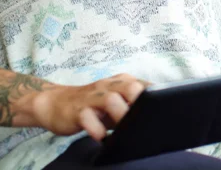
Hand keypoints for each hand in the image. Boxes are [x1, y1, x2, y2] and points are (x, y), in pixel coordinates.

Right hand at [32, 73, 147, 140]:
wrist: (55, 103)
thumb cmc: (91, 105)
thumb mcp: (114, 103)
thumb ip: (132, 106)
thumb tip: (157, 117)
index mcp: (119, 82)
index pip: (142, 85)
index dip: (155, 97)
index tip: (165, 110)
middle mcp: (107, 86)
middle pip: (130, 86)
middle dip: (139, 101)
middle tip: (145, 118)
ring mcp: (92, 98)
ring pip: (110, 100)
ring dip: (121, 115)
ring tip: (126, 131)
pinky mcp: (77, 111)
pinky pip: (88, 118)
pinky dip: (96, 129)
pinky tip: (101, 138)